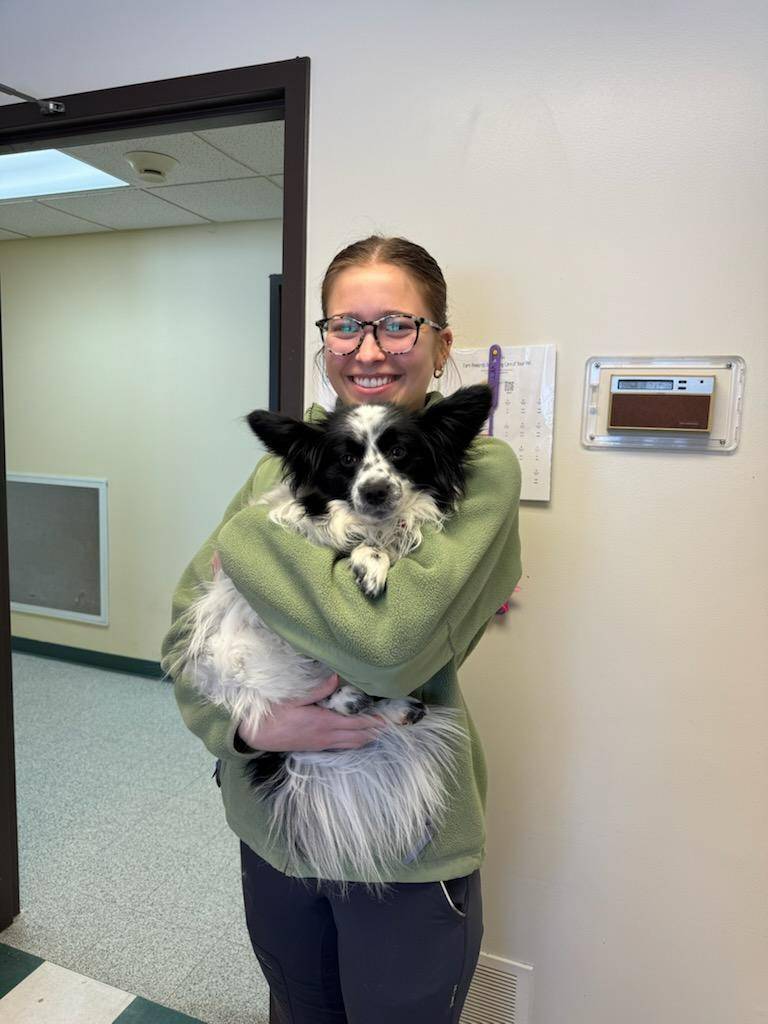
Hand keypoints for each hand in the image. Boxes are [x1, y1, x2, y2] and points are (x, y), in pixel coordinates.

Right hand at [236, 673, 385, 751]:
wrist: (256, 736)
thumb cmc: (272, 714)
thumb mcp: (292, 698)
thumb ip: (316, 690)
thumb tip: (335, 678)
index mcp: (323, 722)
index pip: (357, 723)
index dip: (374, 721)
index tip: (390, 717)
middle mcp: (326, 736)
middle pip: (359, 736)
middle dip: (377, 730)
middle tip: (393, 723)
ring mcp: (322, 744)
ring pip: (353, 744)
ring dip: (368, 737)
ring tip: (382, 730)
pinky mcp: (316, 747)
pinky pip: (342, 746)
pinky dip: (356, 742)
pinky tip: (359, 737)